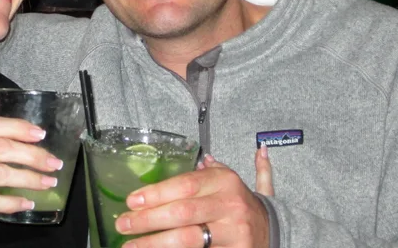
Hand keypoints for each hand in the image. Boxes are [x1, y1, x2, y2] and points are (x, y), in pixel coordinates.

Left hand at [115, 151, 271, 247]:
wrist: (274, 228)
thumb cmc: (238, 201)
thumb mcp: (226, 179)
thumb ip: (207, 170)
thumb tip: (198, 159)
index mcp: (224, 181)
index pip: (185, 185)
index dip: (155, 193)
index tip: (132, 201)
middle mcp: (230, 205)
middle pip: (182, 213)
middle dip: (149, 220)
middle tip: (124, 223)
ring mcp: (233, 232)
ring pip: (188, 239)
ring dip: (155, 243)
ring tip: (131, 245)